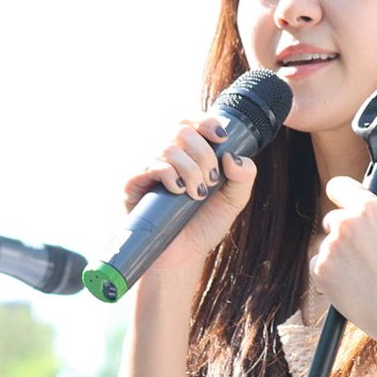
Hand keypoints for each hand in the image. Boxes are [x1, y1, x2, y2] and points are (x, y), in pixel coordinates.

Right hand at [121, 112, 256, 268]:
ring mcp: (146, 167)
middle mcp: (164, 155)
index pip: (191, 120)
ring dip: (190, 170)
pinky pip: (149, 165)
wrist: (181, 257)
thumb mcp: (233, 200)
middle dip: (204, 154)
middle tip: (211, 181)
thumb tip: (233, 156)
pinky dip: (170, 176)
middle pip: (181, 128)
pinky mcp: (132, 183)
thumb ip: (244, 176)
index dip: (206, 121)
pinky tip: (179, 192)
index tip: (222, 139)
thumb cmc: (203, 226)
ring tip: (197, 194)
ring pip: (168, 148)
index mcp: (186, 152)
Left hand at [310, 176, 376, 349]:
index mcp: (371, 209)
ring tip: (363, 276)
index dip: (339, 193)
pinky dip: (331, 275)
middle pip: (333, 219)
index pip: (340, 186)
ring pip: (327, 245)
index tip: (338, 198)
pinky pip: (319, 265)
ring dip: (339, 257)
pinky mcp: (320, 269)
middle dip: (342, 234)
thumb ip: (373, 219)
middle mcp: (347, 222)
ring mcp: (331, 246)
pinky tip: (352, 286)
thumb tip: (356, 209)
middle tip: (362, 255)